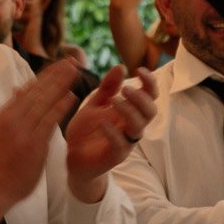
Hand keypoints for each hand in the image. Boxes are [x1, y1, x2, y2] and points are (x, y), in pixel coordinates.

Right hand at [0, 60, 79, 222]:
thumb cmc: (2, 160)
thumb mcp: (5, 130)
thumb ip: (15, 109)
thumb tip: (18, 88)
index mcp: (8, 114)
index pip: (30, 88)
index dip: (47, 74)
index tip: (62, 63)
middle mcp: (14, 118)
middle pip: (38, 90)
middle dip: (56, 73)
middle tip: (73, 60)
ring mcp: (23, 130)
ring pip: (44, 101)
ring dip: (60, 84)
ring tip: (75, 71)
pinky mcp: (33, 144)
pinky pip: (48, 121)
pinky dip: (59, 107)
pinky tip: (71, 96)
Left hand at [64, 66, 158, 200]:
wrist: (72, 158)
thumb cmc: (86, 131)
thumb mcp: (95, 105)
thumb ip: (107, 88)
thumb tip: (120, 66)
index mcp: (129, 112)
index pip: (150, 96)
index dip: (150, 83)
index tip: (140, 70)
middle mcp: (131, 127)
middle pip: (150, 111)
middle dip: (141, 98)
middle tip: (125, 89)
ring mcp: (125, 142)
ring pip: (139, 127)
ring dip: (129, 111)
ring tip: (114, 101)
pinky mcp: (115, 156)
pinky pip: (120, 145)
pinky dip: (113, 133)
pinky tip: (102, 123)